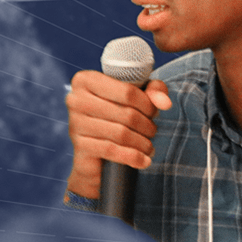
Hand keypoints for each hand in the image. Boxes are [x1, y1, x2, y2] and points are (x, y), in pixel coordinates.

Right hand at [64, 70, 171, 198]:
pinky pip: (112, 150)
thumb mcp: (137, 96)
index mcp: (87, 80)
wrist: (94, 153)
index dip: (148, 104)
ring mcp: (75, 123)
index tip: (154, 113)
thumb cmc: (117, 116)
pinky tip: (144, 161)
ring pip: (121, 133)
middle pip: (127, 114)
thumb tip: (165, 103)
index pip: (128, 91)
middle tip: (152, 131)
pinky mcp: (79, 146)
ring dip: (142, 142)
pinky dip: (133, 157)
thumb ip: (154, 90)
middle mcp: (75, 99)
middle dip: (146, 125)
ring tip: (149, 146)